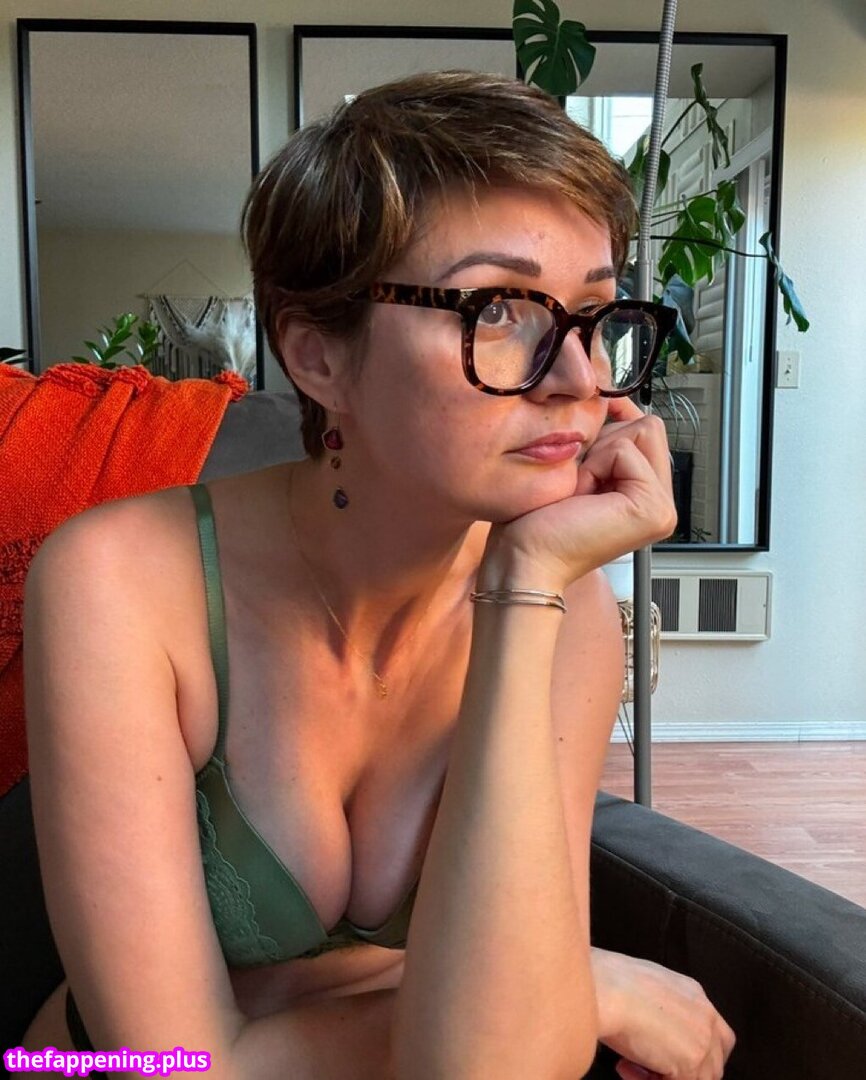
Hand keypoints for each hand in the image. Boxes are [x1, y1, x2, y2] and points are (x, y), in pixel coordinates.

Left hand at [483, 397, 676, 589]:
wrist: (523, 559)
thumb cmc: (535, 521)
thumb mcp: (577, 466)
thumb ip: (604, 437)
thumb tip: (612, 398)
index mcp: (647, 495)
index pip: (645, 428)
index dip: (608, 431)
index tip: (581, 468)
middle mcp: (662, 504)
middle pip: (648, 425)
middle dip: (605, 442)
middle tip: (580, 486)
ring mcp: (662, 509)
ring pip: (642, 430)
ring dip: (599, 453)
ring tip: (580, 492)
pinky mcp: (653, 510)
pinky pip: (625, 449)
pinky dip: (596, 466)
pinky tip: (582, 498)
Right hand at [592, 948, 735, 1079]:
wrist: (606, 990)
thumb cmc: (609, 981)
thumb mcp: (642, 985)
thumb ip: (659, 1006)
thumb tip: (650, 1025)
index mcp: (693, 993)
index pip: (712, 1032)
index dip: (692, 1051)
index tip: (666, 1057)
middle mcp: (705, 1016)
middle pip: (714, 1061)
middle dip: (685, 1071)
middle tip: (649, 1068)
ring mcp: (702, 1040)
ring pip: (699, 1078)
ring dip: (662, 1077)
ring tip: (629, 1065)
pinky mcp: (691, 1063)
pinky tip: (624, 1066)